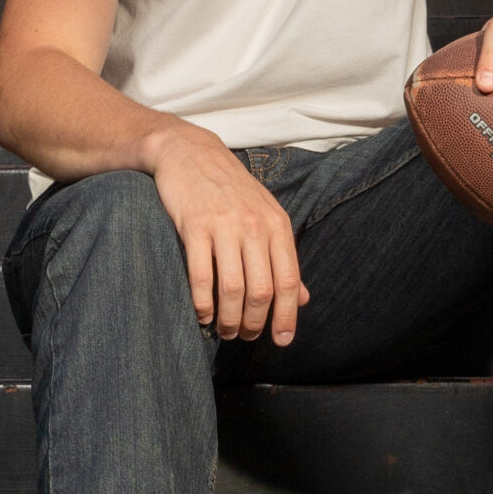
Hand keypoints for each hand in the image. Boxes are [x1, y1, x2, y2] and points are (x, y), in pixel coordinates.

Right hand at [145, 123, 309, 343]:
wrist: (189, 152)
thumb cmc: (230, 189)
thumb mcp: (265, 216)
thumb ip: (283, 257)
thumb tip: (303, 298)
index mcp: (277, 225)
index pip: (289, 281)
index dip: (287, 316)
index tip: (281, 341)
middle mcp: (254, 226)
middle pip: (261, 291)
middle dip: (255, 323)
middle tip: (245, 336)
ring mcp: (224, 226)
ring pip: (232, 289)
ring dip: (229, 319)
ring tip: (224, 330)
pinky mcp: (193, 226)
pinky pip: (201, 276)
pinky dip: (202, 304)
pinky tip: (201, 314)